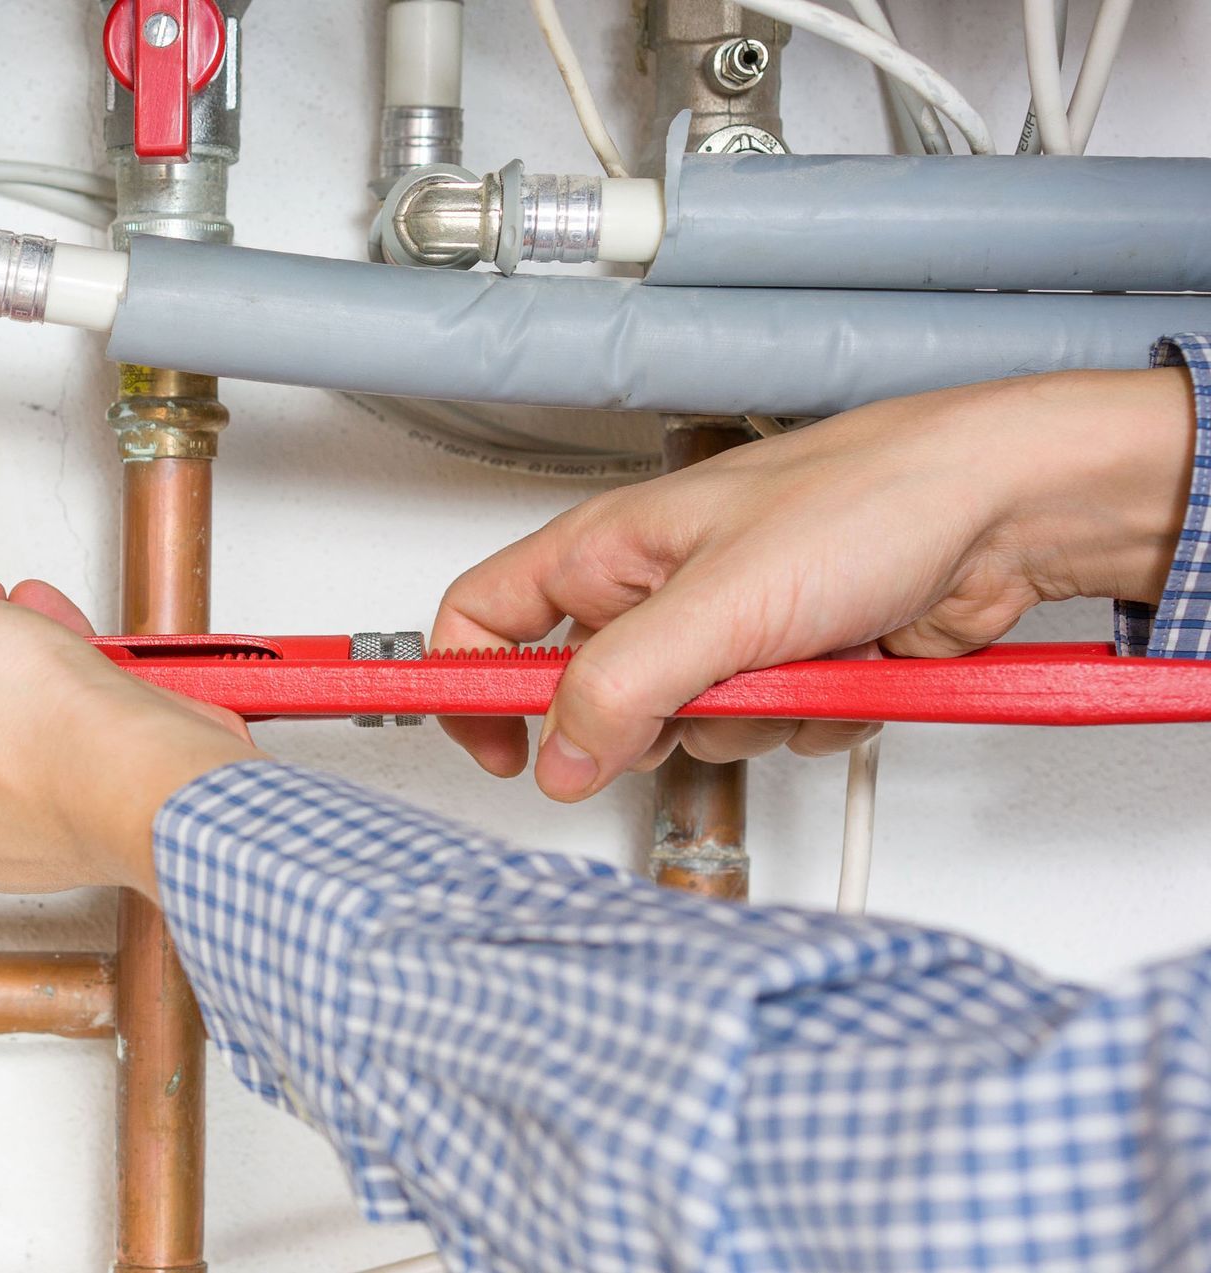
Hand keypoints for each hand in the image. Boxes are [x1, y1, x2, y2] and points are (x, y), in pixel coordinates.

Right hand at [433, 368, 1196, 800]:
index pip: (483, 620)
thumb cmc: (873, 496)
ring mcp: (727, 633)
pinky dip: (810, 721)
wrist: (1007, 507)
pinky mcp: (792, 667)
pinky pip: (767, 735)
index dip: (468, 688)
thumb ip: (621, 685)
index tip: (492, 752)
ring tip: (799, 659)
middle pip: (593, 702)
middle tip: (703, 689)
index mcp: (607, 550)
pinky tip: (845, 667)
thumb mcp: (721, 601)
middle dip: (653, 719)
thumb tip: (559, 759)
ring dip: (750, 720)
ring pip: (688, 732)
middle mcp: (656, 590)